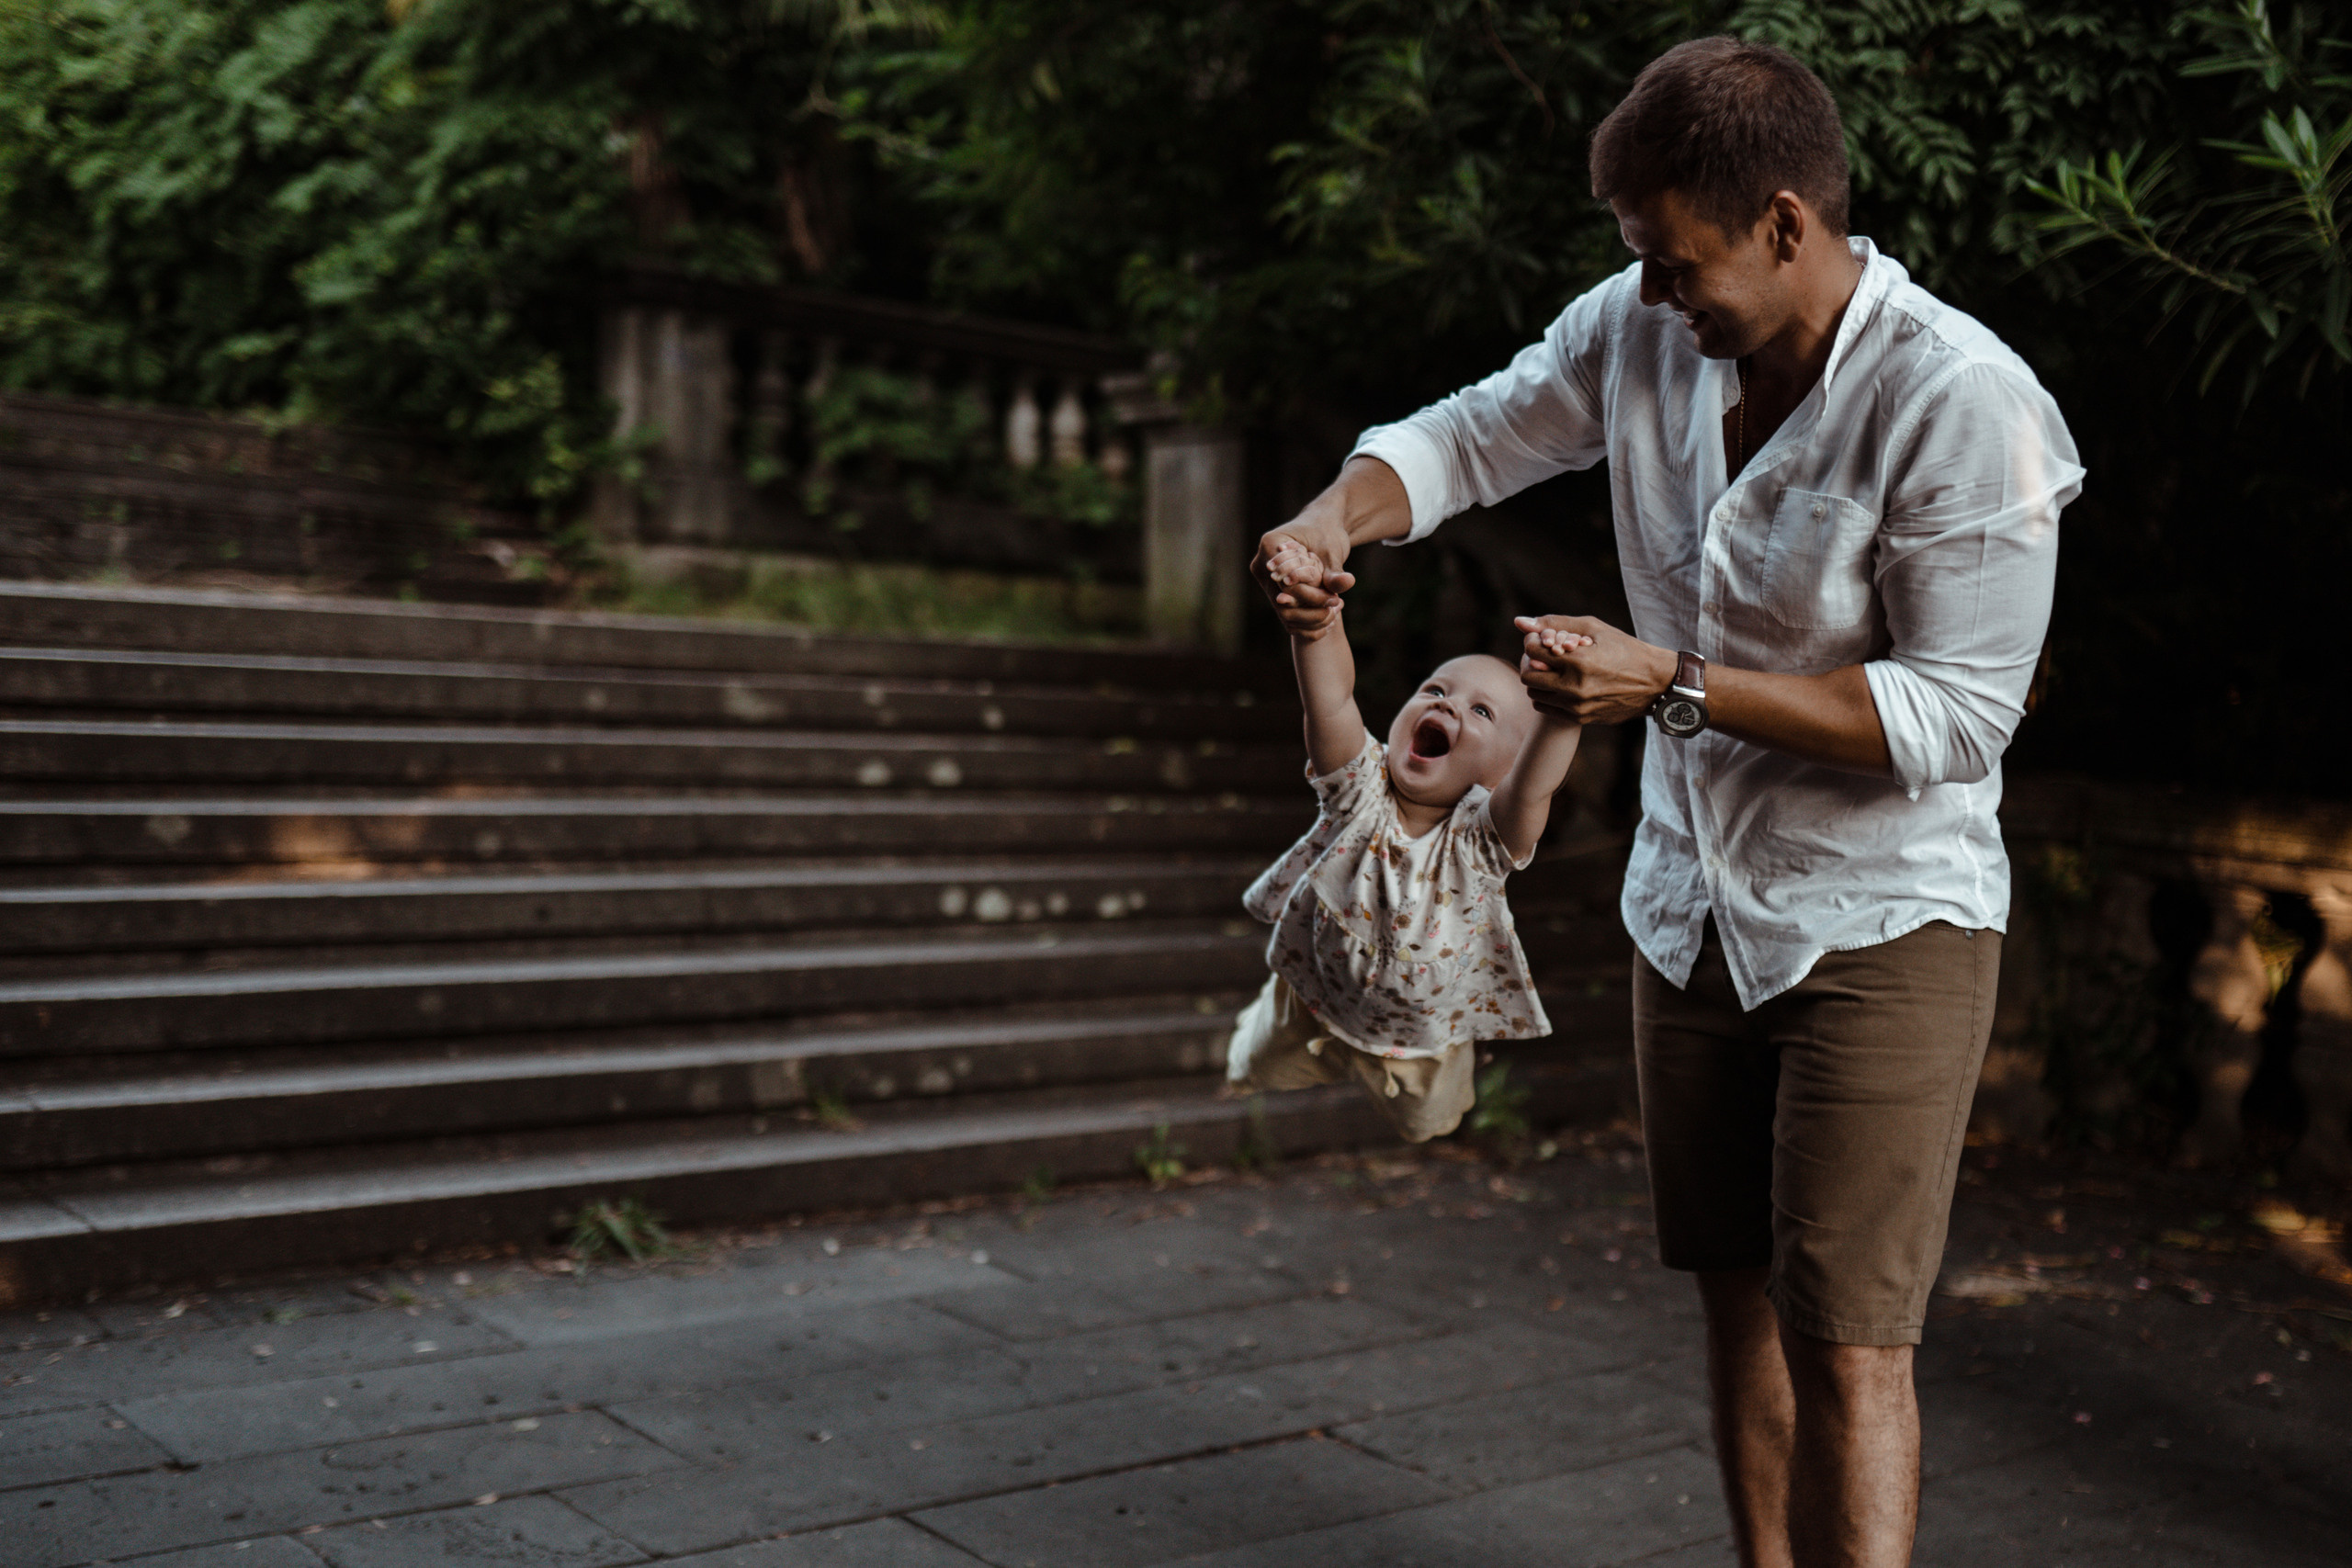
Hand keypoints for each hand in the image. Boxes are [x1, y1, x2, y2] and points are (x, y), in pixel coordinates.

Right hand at [1252, 514, 1354, 643]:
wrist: (1322, 530)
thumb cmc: (1326, 534)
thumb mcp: (1332, 551)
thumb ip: (1335, 571)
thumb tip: (1347, 582)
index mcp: (1270, 545)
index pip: (1287, 583)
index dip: (1311, 596)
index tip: (1335, 600)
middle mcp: (1262, 565)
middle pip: (1282, 602)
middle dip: (1311, 611)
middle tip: (1337, 608)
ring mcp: (1265, 581)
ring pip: (1284, 613)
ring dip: (1311, 620)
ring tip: (1335, 613)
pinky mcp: (1274, 593)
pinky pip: (1287, 617)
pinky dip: (1307, 624)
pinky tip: (1329, 621)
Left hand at [1514, 614, 1677, 724]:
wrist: (1654, 683)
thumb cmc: (1624, 649)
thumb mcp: (1594, 628)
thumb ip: (1555, 623)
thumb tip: (1519, 622)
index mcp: (1579, 661)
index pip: (1532, 650)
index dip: (1532, 641)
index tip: (1541, 639)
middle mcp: (1575, 687)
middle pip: (1528, 675)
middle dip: (1530, 661)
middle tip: (1541, 655)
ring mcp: (1577, 707)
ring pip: (1534, 693)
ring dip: (1538, 679)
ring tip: (1552, 669)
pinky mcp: (1581, 719)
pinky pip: (1546, 708)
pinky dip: (1547, 695)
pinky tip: (1560, 684)